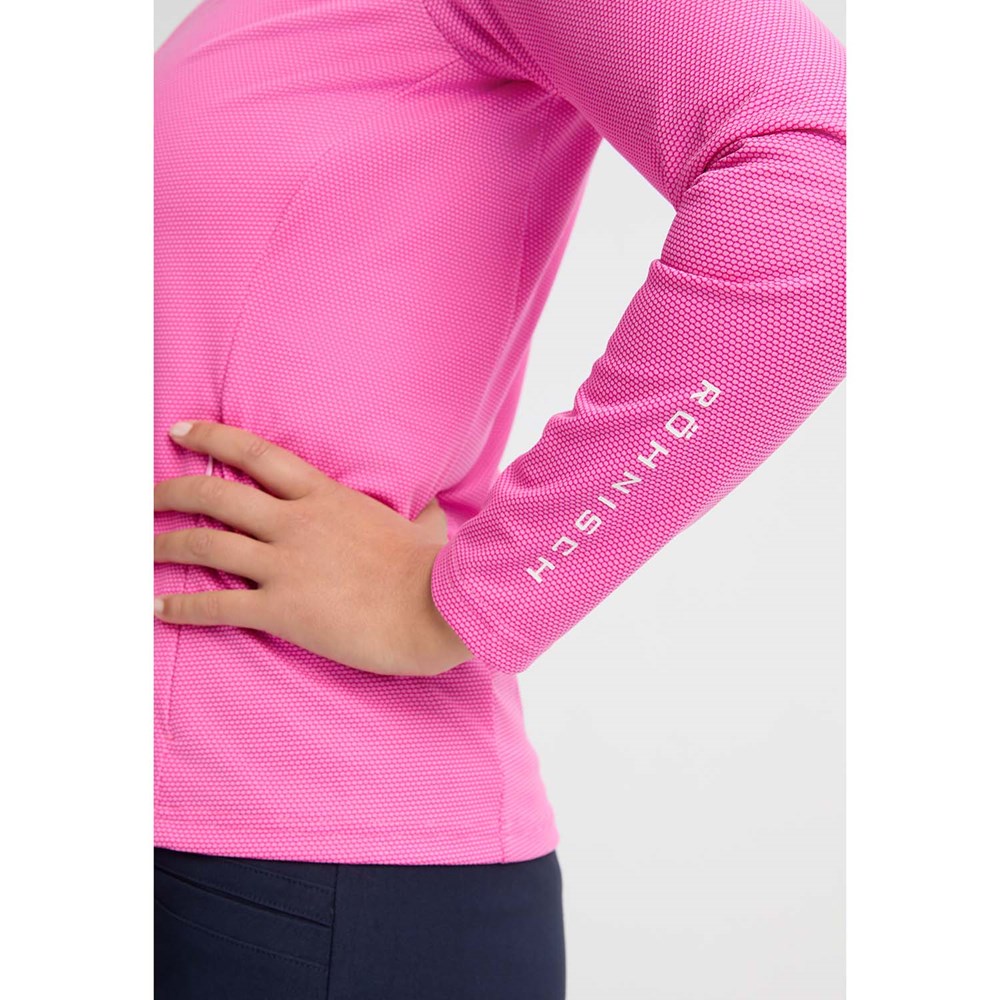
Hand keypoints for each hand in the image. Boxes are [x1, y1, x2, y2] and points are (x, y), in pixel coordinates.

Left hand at [153, 420, 473, 675]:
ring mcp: (285, 565)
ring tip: (143, 549)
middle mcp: (295, 523)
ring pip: (206, 546)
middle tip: (147, 498)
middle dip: (171, 493)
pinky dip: (183, 607)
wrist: (435, 607)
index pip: (255, 455)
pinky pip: (218, 605)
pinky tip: (159, 608)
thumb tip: (435, 511)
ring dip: (166, 546)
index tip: (179, 431)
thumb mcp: (423, 525)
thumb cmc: (432, 568)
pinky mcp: (281, 609)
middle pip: (216, 497)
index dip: (211, 439)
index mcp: (324, 496)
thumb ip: (416, 513)